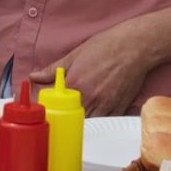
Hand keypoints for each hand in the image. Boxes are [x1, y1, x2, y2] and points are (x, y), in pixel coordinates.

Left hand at [29, 26, 152, 117]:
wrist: (135, 47)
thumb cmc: (106, 46)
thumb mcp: (75, 54)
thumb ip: (53, 69)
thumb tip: (34, 76)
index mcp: (75, 84)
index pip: (53, 104)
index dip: (46, 106)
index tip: (42, 106)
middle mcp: (89, 98)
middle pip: (69, 117)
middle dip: (61, 116)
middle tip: (57, 112)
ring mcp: (105, 105)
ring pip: (86, 123)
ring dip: (78, 121)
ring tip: (74, 114)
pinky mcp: (118, 108)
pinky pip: (103, 122)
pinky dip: (96, 121)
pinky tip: (92, 114)